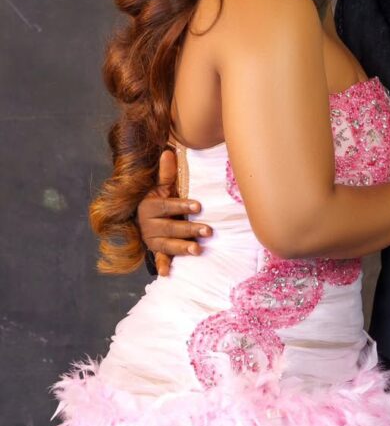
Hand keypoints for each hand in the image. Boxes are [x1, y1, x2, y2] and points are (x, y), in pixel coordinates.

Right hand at [136, 149, 210, 275]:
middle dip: (189, 230)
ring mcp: (152, 239)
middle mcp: (148, 224)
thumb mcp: (162, 187)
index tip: (198, 206)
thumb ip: (166, 173)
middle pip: (171, 227)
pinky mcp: (155, 250)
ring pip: (167, 244)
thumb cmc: (160, 199)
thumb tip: (168, 151)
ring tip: (197, 251)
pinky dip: (162, 266)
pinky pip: (158, 259)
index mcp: (149, 206)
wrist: (144, 216)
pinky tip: (166, 273)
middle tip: (209, 231)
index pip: (168, 206)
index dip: (182, 205)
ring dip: (182, 248)